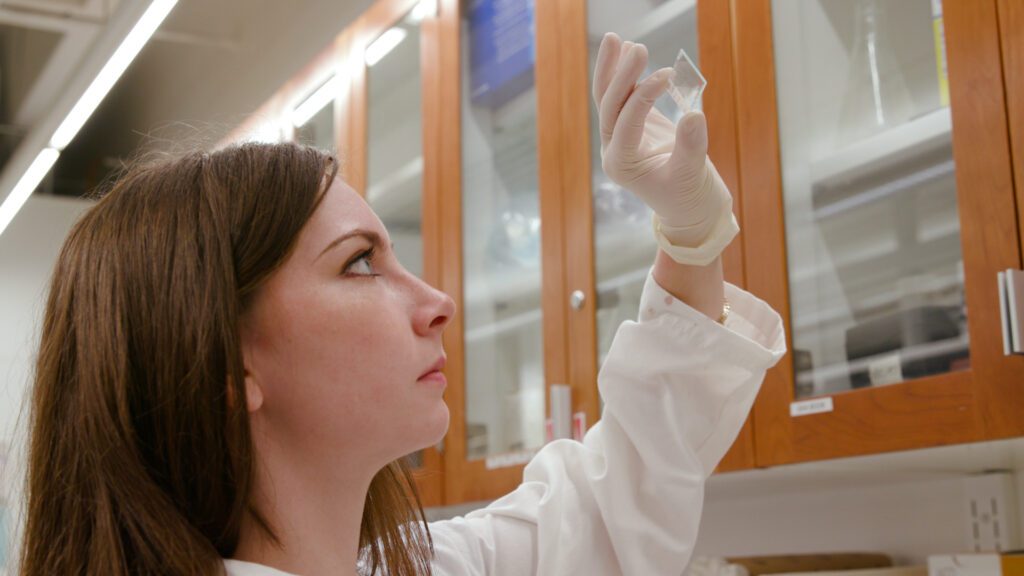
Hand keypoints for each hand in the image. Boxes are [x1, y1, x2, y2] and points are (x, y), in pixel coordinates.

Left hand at [592, 32, 734, 251]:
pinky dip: (625, 75)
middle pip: (609, 106)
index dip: (643, 97)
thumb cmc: (689, 195)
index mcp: (621, 165)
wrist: (690, 206)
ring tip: (617, 39)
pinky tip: (627, 51)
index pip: (626, 124)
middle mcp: (614, 148)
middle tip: (637, 48)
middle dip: (621, 76)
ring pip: (610, 98)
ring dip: (614, 68)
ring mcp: (620, 136)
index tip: (666, 75)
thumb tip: (693, 114)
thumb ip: (691, 147)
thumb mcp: (692, 174)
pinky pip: (624, 96)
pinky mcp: (634, 125)